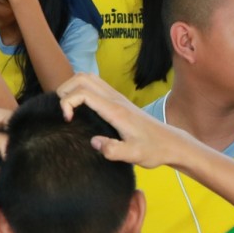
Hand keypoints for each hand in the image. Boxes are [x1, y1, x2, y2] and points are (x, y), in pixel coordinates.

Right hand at [56, 73, 186, 167]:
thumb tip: (93, 142)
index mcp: (115, 110)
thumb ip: (114, 150)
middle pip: (82, 78)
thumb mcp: (134, 155)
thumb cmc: (153, 150)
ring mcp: (117, 97)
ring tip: (68, 109)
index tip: (67, 120)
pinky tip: (81, 109)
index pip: (84, 92)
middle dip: (65, 90)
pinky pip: (95, 85)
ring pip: (88, 78)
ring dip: (72, 88)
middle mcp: (115, 99)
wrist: (170, 143)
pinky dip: (81, 90)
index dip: (67, 102)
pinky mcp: (119, 101)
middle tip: (63, 111)